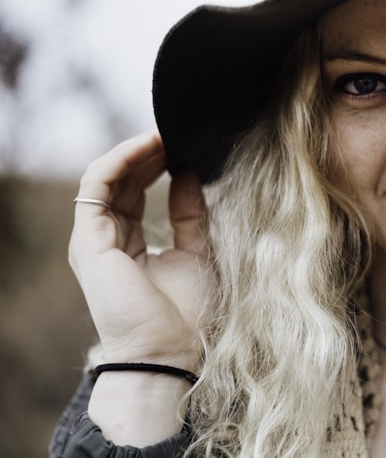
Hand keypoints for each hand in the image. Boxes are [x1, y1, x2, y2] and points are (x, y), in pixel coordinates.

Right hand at [69, 132, 212, 370]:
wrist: (169, 352)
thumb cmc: (186, 314)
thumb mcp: (197, 251)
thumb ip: (190, 213)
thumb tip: (189, 172)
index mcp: (130, 244)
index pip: (136, 191)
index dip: (156, 164)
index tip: (185, 144)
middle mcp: (107, 240)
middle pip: (121, 181)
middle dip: (147, 153)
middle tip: (178, 132)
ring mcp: (94, 241)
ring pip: (105, 179)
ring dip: (133, 152)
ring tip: (164, 135)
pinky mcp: (89, 241)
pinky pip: (97, 187)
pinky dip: (119, 161)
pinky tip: (147, 147)